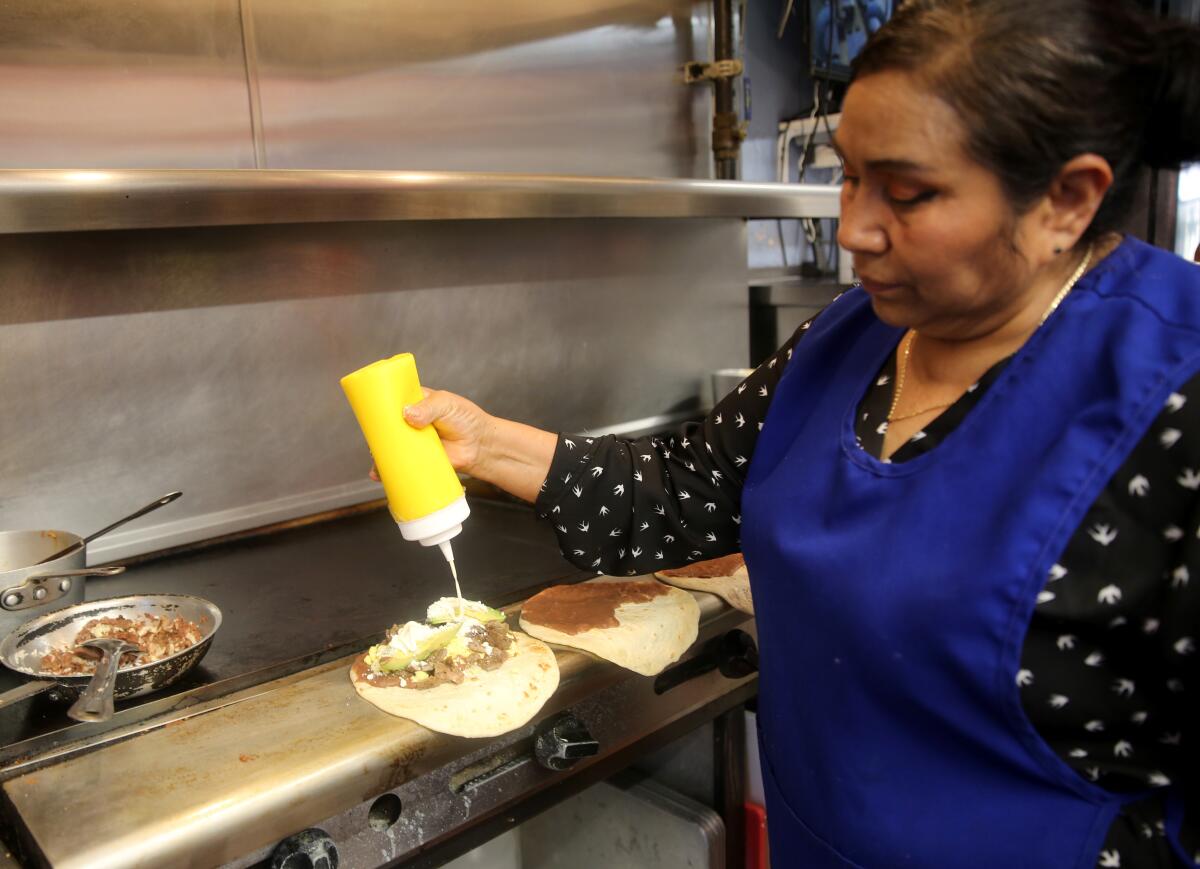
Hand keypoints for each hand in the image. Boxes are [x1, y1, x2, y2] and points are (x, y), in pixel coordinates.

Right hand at [369, 387, 555, 503]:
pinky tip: (380, 475)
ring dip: (379, 456)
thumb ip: (429, 408)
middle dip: (376, 436)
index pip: (391, 403)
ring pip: (390, 448)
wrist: (480, 445)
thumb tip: (408, 414)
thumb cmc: (466, 419)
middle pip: (386, 428)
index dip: (378, 408)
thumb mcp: (447, 404)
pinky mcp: (418, 460)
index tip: (368, 414)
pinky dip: (388, 471)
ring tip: (376, 462)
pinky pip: (400, 465)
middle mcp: (410, 423)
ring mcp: (413, 443)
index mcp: (415, 403)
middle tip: (372, 442)